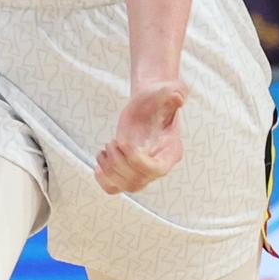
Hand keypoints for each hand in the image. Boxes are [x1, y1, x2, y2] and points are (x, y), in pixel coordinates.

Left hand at [95, 80, 186, 194]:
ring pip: (126, 186)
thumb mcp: (165, 92)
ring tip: (105, 148)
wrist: (148, 104)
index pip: (156, 170)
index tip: (123, 141)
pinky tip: (101, 159)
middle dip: (118, 164)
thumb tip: (177, 96)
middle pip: (138, 182)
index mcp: (170, 151)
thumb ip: (173, 93)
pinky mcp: (126, 169)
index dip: (137, 161)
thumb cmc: (157, 98)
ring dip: (109, 170)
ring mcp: (142, 170)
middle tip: (111, 142)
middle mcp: (157, 164)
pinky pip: (114, 187)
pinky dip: (103, 179)